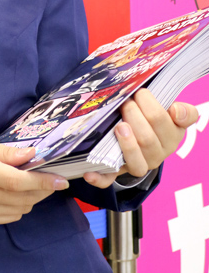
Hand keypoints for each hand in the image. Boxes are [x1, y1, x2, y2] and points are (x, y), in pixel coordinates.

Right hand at [0, 137, 69, 224]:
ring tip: (34, 185)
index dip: (42, 182)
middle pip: (24, 198)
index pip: (18, 181)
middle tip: (52, 179)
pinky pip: (10, 217)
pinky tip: (17, 195)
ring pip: (21, 209)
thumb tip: (31, 155)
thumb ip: (6, 152)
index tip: (61, 179)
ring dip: (33, 198)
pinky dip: (21, 207)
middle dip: (44, 189)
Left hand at [83, 89, 198, 187]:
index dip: (152, 107)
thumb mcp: (172, 112)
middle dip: (134, 116)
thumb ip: (184, 112)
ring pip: (136, 161)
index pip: (163, 122)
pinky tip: (89, 174)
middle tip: (125, 102)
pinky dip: (99, 178)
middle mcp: (157, 154)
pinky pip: (109, 179)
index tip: (141, 93)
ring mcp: (138, 165)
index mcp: (172, 137)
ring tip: (119, 127)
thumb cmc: (154, 119)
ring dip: (126, 144)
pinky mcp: (118, 172)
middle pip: (147, 139)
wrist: (141, 134)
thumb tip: (176, 110)